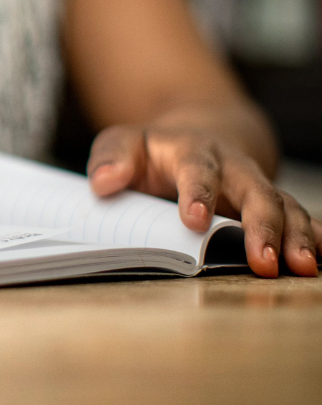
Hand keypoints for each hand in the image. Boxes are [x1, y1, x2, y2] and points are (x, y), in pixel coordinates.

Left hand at [88, 125, 319, 277]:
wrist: (195, 137)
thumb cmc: (152, 150)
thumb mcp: (123, 143)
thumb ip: (111, 157)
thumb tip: (103, 183)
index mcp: (192, 152)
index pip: (198, 170)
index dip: (197, 193)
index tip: (193, 220)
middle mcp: (233, 168)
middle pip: (254, 191)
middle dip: (262, 225)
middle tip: (263, 260)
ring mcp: (255, 188)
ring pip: (284, 207)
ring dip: (295, 236)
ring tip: (299, 267)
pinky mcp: (269, 207)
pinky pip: (299, 218)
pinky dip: (313, 237)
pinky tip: (320, 257)